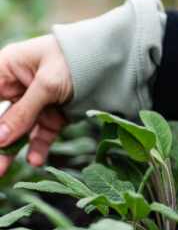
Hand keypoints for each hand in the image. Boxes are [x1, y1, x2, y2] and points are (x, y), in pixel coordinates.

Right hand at [0, 34, 72, 175]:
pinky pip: (40, 136)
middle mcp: (16, 87)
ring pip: (16, 132)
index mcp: (5, 69)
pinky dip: (38, 149)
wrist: (114, 60)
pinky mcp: (52, 116)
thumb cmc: (76, 57)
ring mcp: (35, 104)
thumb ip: (23, 112)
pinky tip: (36, 161)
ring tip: (0, 172)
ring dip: (9, 152)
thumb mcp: (47, 83)